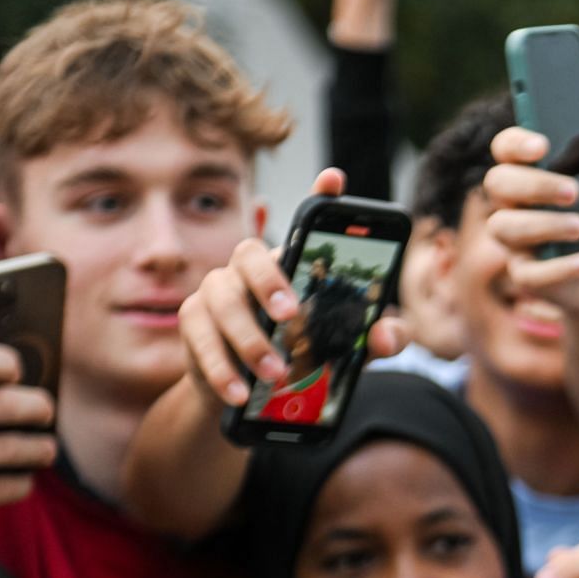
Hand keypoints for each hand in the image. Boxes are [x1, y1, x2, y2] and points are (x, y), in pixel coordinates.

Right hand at [0, 341, 55, 513]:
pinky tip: (22, 475)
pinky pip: (5, 486)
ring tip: (45, 447)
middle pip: (3, 404)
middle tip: (44, 410)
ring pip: (12, 448)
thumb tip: (8, 360)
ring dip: (42, 447)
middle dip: (38, 405)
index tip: (14, 371)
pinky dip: (24, 480)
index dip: (3, 362)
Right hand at [176, 168, 405, 408]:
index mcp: (290, 264)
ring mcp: (215, 291)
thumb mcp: (347, 350)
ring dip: (248, 339)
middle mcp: (249, 268)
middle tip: (291, 316)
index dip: (321, 198)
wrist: (252, 395)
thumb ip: (375, 339)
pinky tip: (240, 393)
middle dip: (268, 281)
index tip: (335, 181)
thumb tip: (385, 335)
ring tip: (275, 373)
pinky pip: (200, 339)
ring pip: (220, 300)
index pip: (305, 221)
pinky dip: (221, 369)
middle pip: (248, 253)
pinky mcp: (193, 324)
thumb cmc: (305, 357)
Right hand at [481, 126, 578, 316]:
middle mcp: (513, 199)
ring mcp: (514, 238)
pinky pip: (527, 273)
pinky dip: (558, 268)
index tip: (543, 146)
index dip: (517, 143)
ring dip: (544, 225)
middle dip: (535, 185)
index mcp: (531, 165)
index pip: (506, 146)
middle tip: (574, 192)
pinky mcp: (526, 273)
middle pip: (499, 182)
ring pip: (504, 227)